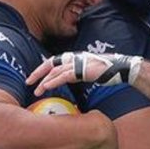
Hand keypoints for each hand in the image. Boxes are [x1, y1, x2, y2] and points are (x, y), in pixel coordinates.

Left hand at [27, 52, 143, 95]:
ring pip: (55, 71)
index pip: (55, 61)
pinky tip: (46, 88)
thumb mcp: (91, 71)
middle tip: (28, 82)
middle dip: (38, 73)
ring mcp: (78, 63)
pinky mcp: (82, 70)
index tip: (35, 77)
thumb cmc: (109, 71)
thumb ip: (79, 73)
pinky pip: (63, 76)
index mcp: (75, 57)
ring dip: (43, 81)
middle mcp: (74, 58)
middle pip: (50, 64)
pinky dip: (53, 82)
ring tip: (36, 90)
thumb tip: (72, 80)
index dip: (43, 68)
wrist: (121, 68)